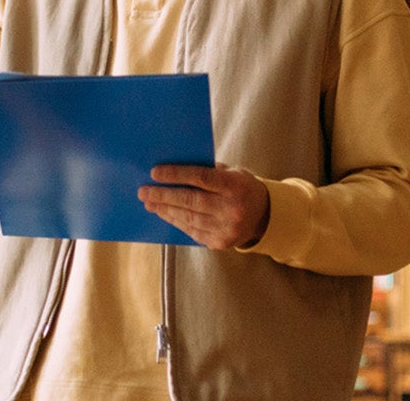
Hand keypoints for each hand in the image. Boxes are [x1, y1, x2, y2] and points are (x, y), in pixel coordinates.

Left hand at [138, 163, 270, 249]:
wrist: (266, 217)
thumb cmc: (242, 187)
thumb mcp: (233, 173)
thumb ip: (208, 170)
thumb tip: (172, 167)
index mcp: (235, 186)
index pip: (201, 178)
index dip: (176, 175)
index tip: (155, 172)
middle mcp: (232, 209)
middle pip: (190, 201)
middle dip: (163, 195)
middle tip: (143, 191)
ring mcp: (226, 228)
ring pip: (188, 218)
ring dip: (165, 210)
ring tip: (149, 202)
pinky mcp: (220, 243)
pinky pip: (192, 231)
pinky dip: (176, 221)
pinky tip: (164, 213)